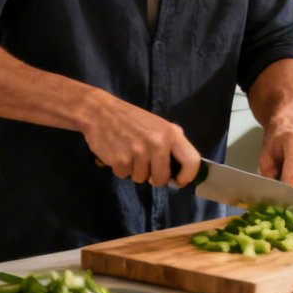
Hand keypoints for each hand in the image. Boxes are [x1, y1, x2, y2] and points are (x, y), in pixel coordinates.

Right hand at [79, 95, 201, 187]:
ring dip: (135, 171)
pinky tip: (118, 153)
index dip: (188, 176)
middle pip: (162, 179)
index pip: (192, 161)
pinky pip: (125, 176)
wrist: (100, 112)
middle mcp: (157, 144)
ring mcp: (138, 153)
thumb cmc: (132, 120)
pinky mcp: (120, 161)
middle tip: (147, 166)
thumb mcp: (159, 125)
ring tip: (129, 152)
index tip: (180, 181)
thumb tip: (181, 170)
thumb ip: (171, 144)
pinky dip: (121, 169)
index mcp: (171, 134)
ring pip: (142, 179)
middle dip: (154, 178)